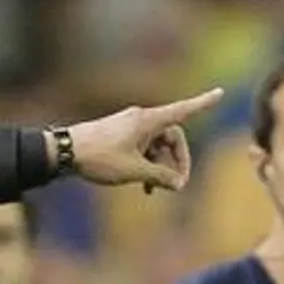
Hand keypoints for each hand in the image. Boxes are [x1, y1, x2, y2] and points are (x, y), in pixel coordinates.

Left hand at [64, 88, 223, 190]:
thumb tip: (178, 183)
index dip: (203, 103)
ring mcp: (129, 127)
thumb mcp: (134, 171)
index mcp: (148, 120)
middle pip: (172, 137)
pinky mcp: (118, 136)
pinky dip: (146, 164)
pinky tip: (143, 186)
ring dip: (160, 167)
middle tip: (176, 186)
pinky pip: (142, 148)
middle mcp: (140, 119)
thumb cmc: (99, 158)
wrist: (64, 152)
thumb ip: (160, 177)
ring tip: (153, 190)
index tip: (220, 93)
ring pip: (156, 146)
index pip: (183, 111)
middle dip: (177, 161)